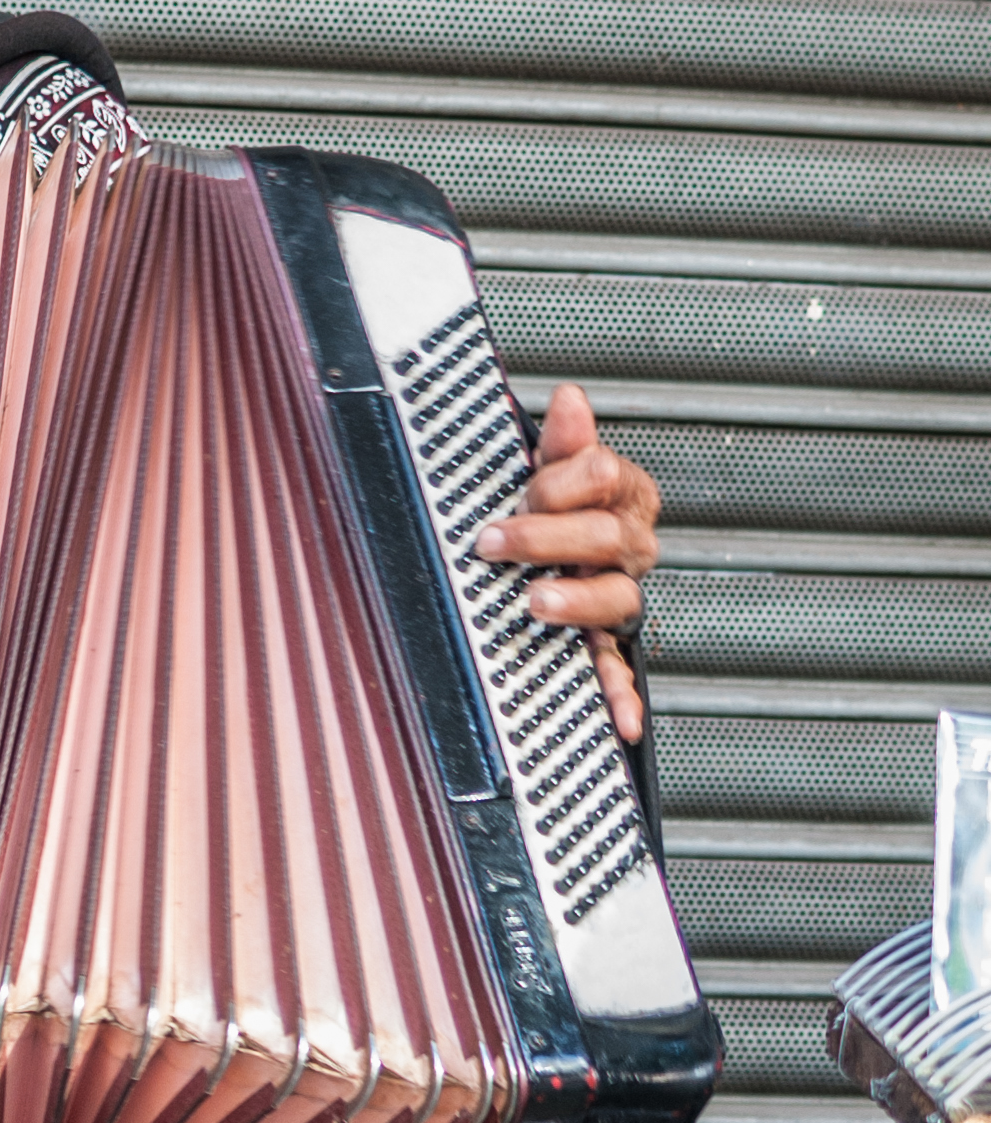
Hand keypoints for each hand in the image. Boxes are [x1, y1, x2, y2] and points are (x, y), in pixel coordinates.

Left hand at [472, 380, 659, 742]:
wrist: (556, 553)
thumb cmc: (555, 509)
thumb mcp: (553, 470)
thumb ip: (563, 443)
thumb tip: (569, 399)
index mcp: (619, 496)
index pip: (605, 476)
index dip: (560, 481)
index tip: (521, 488)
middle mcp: (627, 546)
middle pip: (607, 537)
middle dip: (548, 537)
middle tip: (495, 541)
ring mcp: (618, 595)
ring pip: (616, 598)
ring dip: (577, 601)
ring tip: (536, 603)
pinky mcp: (605, 643)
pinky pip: (619, 672)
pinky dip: (621, 698)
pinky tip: (623, 723)